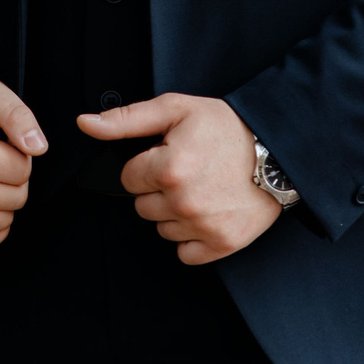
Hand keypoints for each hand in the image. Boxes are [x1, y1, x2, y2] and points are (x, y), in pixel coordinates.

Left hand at [76, 93, 282, 264]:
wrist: (279, 150)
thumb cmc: (227, 127)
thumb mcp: (175, 109)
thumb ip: (125, 119)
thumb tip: (84, 124)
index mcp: (168, 167)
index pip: (128, 178)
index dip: (146, 165)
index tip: (170, 156)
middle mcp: (183, 201)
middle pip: (143, 206)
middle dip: (159, 189)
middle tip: (189, 171)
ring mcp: (203, 226)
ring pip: (162, 229)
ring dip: (175, 213)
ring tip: (202, 189)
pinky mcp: (222, 244)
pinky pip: (185, 254)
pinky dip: (193, 238)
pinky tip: (208, 213)